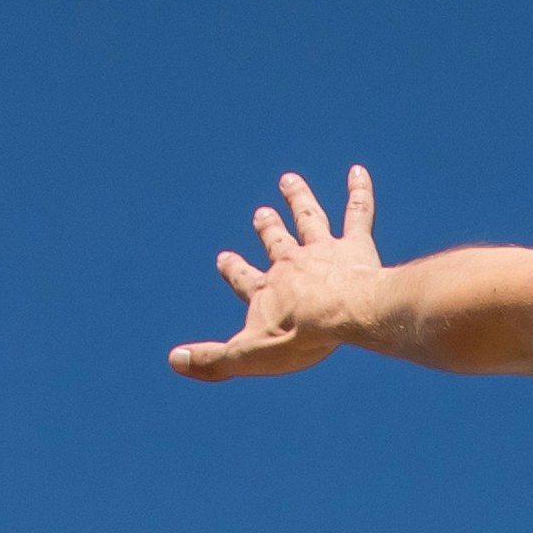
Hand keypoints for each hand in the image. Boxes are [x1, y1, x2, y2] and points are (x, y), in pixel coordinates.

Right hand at [171, 164, 388, 379]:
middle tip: (261, 212)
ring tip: (290, 180)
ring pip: (309, 218)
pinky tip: (359, 171)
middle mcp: (292, 264)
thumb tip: (174, 361)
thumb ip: (212, 360)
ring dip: (298, 199)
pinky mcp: (355, 246)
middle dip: (268, 228)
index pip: (245, 279)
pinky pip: (357, 212)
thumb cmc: (298, 337)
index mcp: (267, 291)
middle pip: (277, 242)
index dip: (234, 270)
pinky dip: (358, 192)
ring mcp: (323, 251)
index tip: (224, 258)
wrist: (342, 314)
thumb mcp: (248, 355)